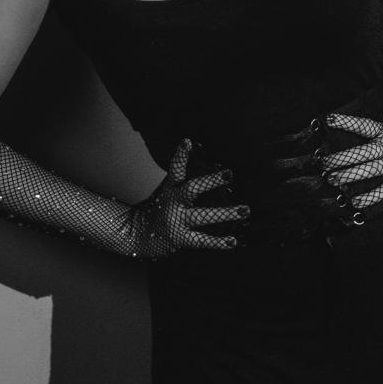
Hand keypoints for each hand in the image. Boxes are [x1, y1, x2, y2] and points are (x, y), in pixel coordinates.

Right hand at [124, 138, 248, 259]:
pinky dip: (218, 242)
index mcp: (170, 188)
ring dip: (226, 213)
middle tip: (229, 174)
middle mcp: (172, 203)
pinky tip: (233, 241)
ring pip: (203, 215)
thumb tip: (207, 161)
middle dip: (211, 181)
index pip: (175, 169)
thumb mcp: (168, 192)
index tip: (187, 141)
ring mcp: (176, 221)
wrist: (137, 235)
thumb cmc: (160, 209)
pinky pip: (202, 240)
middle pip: (191, 189)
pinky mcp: (180, 239)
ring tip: (245, 210)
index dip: (180, 155)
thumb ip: (184, 180)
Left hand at [322, 102, 382, 211]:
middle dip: (336, 160)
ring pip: (365, 172)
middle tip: (319, 164)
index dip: (344, 121)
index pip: (362, 125)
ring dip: (345, 177)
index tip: (326, 119)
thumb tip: (382, 94)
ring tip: (329, 181)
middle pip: (357, 153)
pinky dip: (368, 198)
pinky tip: (354, 203)